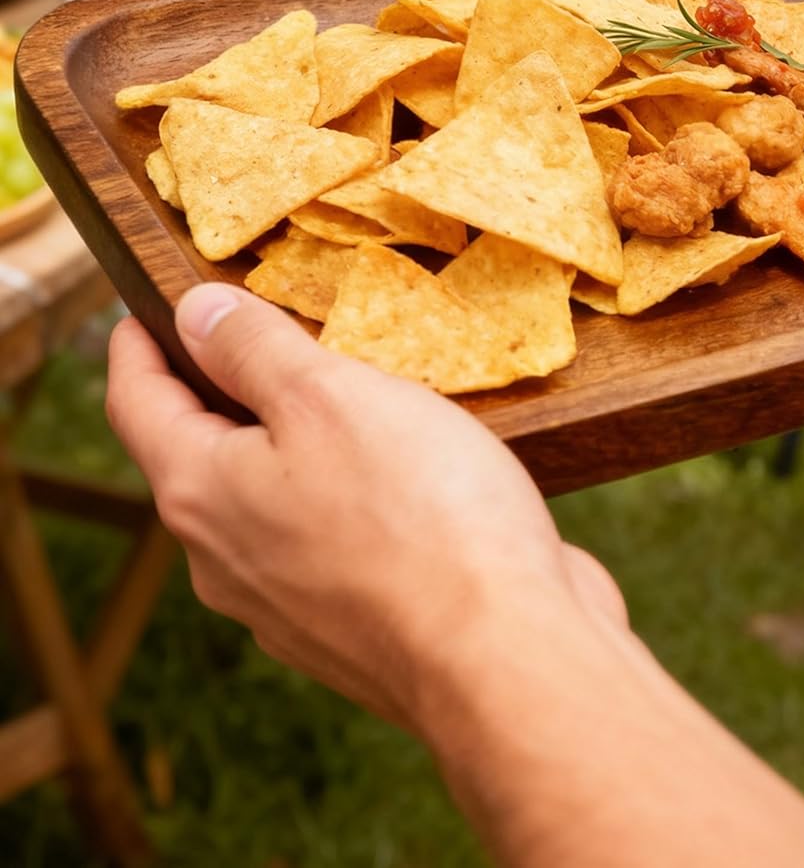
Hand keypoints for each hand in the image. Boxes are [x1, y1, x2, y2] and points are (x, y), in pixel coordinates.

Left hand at [107, 284, 626, 739]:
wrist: (507, 653)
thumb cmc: (424, 514)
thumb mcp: (333, 396)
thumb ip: (255, 350)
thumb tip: (195, 313)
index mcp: (204, 494)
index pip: (138, 403)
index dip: (139, 345)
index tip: (142, 309)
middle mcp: (226, 561)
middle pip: (199, 457)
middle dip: (220, 396)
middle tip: (258, 341)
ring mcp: (287, 606)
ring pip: (266, 506)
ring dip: (289, 452)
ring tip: (343, 404)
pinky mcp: (351, 630)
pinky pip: (325, 546)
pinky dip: (340, 501)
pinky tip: (398, 481)